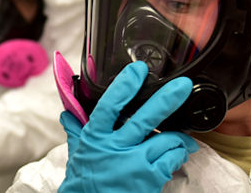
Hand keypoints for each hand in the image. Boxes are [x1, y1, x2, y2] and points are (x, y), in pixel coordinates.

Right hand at [59, 61, 197, 192]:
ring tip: (183, 138)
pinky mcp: (149, 179)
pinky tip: (178, 154)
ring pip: (166, 139)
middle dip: (166, 100)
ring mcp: (134, 164)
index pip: (110, 105)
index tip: (139, 70)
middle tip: (183, 85)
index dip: (125, 85)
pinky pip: (172, 158)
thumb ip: (76, 131)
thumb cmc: (85, 183)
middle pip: (144, 119)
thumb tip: (68, 112)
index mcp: (96, 137)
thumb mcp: (78, 155)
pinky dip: (179, 154)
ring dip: (178, 137)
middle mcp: (115, 148)